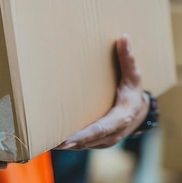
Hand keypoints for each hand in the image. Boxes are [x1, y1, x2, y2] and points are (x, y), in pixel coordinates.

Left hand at [56, 34, 148, 149]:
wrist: (141, 113)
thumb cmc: (133, 92)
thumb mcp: (133, 75)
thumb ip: (127, 58)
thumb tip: (124, 37)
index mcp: (121, 118)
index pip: (100, 129)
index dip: (84, 136)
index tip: (66, 141)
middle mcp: (113, 134)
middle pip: (87, 141)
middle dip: (67, 143)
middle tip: (46, 141)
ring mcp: (104, 141)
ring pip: (82, 145)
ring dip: (63, 144)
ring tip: (41, 140)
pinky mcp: (97, 143)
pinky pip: (81, 145)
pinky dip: (67, 143)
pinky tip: (50, 138)